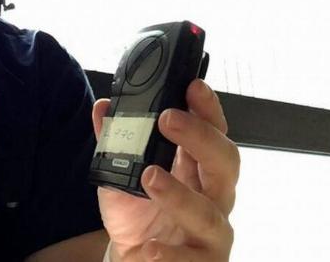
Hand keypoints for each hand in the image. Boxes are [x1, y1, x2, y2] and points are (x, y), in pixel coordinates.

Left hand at [92, 79, 239, 261]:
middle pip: (225, 162)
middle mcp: (214, 197)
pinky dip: (169, 255)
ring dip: (179, 194)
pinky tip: (149, 248)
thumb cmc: (137, 217)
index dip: (207, 108)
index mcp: (198, 169)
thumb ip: (115, 142)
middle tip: (168, 119)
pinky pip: (192, 260)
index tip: (192, 85)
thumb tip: (104, 107)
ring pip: (209, 213)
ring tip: (149, 177)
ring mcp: (212, 233)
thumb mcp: (120, 176)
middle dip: (199, 137)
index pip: (214, 131)